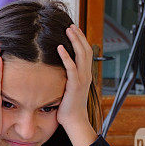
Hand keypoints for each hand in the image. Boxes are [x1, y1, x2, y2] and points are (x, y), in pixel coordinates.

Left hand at [57, 25, 97, 145]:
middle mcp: (86, 74)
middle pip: (86, 49)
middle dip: (79, 35)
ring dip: (75, 41)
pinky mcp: (75, 85)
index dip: (81, 39)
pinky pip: (71, 68)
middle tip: (71, 24)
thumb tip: (58, 69)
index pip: (86, 52)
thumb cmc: (68, 106)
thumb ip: (67, 77)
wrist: (74, 121)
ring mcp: (82, 79)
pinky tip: (59, 47)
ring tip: (68, 29)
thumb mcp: (69, 88)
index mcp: (85, 74)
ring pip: (82, 55)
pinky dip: (66, 56)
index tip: (74, 29)